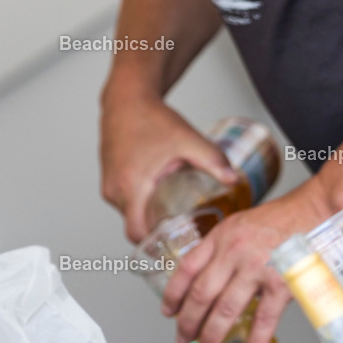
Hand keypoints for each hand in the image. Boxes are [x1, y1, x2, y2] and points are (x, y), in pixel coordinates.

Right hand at [100, 95, 237, 242]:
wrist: (126, 98)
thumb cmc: (151, 117)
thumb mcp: (186, 139)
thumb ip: (212, 160)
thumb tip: (234, 180)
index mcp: (131, 186)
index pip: (138, 234)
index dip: (157, 245)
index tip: (177, 245)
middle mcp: (115, 189)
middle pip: (134, 226)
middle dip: (157, 232)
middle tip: (182, 230)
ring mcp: (108, 183)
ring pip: (128, 213)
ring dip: (147, 215)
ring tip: (172, 210)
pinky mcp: (108, 176)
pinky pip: (123, 200)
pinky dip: (139, 202)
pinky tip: (157, 193)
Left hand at [161, 179, 332, 342]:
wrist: (312, 211)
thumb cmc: (278, 219)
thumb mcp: (239, 225)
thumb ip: (222, 249)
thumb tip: (207, 279)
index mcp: (221, 236)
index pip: (187, 267)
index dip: (174, 293)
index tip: (168, 311)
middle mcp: (233, 251)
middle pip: (201, 293)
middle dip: (188, 321)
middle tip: (183, 336)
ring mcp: (256, 266)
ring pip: (225, 308)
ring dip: (213, 333)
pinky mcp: (280, 281)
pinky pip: (264, 317)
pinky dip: (257, 338)